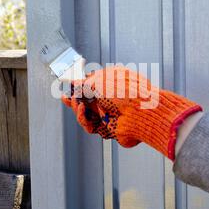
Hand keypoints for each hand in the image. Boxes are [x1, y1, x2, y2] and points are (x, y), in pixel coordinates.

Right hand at [62, 67, 201, 160]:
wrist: (142, 112)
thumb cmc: (126, 91)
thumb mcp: (102, 80)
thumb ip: (85, 82)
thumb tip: (74, 82)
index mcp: (111, 82)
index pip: (91, 84)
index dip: (78, 86)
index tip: (66, 85)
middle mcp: (110, 99)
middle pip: (85, 101)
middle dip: (73, 99)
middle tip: (67, 96)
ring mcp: (109, 114)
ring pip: (85, 115)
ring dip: (77, 109)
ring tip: (77, 104)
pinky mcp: (108, 128)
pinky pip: (90, 126)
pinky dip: (83, 119)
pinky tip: (82, 111)